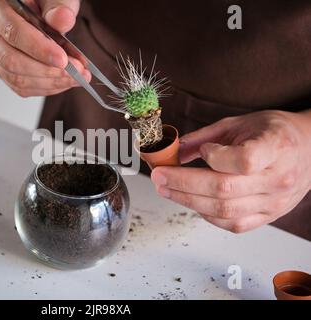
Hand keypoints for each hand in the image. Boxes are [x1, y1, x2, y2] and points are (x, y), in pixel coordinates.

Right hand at [0, 0, 90, 96]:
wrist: (35, 6)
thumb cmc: (40, 0)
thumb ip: (58, 4)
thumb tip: (61, 20)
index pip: (13, 33)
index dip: (40, 50)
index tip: (63, 59)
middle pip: (11, 61)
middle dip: (47, 71)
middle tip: (75, 71)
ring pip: (16, 78)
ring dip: (49, 82)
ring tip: (75, 77)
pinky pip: (20, 87)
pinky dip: (45, 87)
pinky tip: (62, 81)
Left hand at [151, 110, 310, 232]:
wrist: (307, 150)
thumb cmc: (274, 133)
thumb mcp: (240, 123)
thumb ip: (205, 136)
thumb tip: (172, 150)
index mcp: (276, 148)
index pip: (245, 160)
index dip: (216, 157)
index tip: (204, 150)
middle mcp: (278, 179)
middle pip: (224, 190)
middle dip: (183, 184)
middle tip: (159, 176)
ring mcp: (274, 202)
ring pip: (224, 211)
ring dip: (188, 201)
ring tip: (166, 189)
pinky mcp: (268, 216)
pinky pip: (233, 224)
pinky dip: (207, 214)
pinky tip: (193, 202)